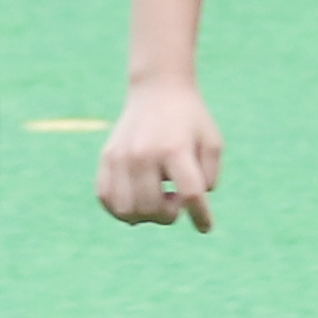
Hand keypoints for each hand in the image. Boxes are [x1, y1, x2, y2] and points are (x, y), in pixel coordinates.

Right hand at [96, 81, 223, 231]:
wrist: (157, 90)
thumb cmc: (190, 121)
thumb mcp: (212, 143)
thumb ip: (208, 177)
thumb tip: (187, 204)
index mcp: (175, 149)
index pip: (190, 194)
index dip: (200, 216)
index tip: (205, 227)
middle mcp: (144, 153)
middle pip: (153, 208)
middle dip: (169, 215)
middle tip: (174, 200)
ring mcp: (121, 156)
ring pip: (126, 210)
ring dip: (144, 215)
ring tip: (154, 199)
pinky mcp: (107, 158)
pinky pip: (106, 198)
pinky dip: (120, 208)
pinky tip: (135, 200)